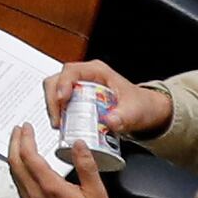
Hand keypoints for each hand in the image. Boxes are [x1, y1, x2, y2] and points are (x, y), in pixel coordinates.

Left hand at [3, 122, 118, 197]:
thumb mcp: (98, 193)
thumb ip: (87, 166)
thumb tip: (78, 143)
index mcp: (50, 188)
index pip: (29, 156)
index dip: (25, 138)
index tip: (26, 126)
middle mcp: (36, 197)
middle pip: (15, 163)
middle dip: (14, 143)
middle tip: (18, 130)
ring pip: (14, 175)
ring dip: (14, 156)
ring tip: (19, 143)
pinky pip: (19, 187)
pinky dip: (18, 171)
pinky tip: (25, 168)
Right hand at [48, 61, 174, 144]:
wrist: (145, 111)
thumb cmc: (140, 105)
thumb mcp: (135, 111)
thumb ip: (124, 116)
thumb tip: (109, 121)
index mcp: (97, 71)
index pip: (71, 71)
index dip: (62, 84)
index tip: (62, 100)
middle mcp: (84, 76)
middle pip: (57, 80)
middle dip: (52, 100)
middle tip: (58, 120)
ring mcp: (78, 86)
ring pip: (55, 91)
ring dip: (53, 108)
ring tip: (60, 125)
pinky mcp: (76, 98)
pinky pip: (59, 102)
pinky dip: (58, 113)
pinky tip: (63, 126)